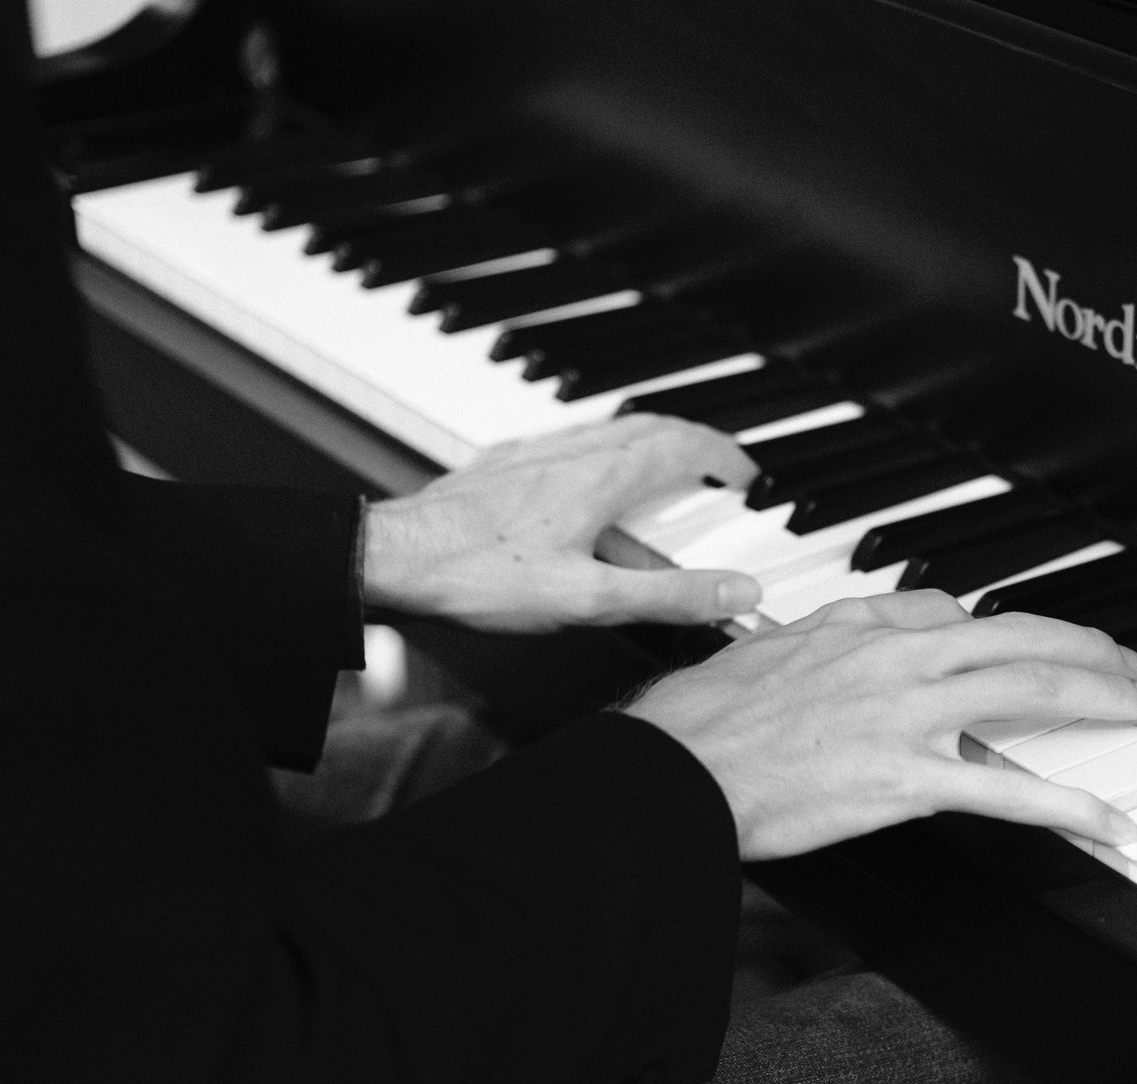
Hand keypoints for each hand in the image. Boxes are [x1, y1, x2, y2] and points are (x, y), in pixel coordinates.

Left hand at [362, 414, 761, 631]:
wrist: (390, 560)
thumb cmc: (478, 578)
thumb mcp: (589, 601)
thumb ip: (669, 596)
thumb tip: (737, 593)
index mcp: (603, 476)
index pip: (684, 445)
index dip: (725, 458)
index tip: (746, 476)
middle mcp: (571, 452)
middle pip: (649, 429)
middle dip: (693, 444)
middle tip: (715, 471)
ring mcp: (532, 455)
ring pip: (606, 433)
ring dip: (646, 447)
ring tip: (662, 480)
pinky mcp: (501, 468)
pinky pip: (566, 448)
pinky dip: (600, 459)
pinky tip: (587, 492)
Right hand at [627, 591, 1136, 859]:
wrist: (673, 770)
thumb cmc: (706, 719)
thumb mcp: (773, 647)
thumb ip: (836, 631)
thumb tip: (879, 622)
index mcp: (866, 629)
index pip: (968, 617)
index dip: (1025, 632)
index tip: (1054, 646)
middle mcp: (901, 660)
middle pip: (1023, 641)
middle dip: (1092, 653)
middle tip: (1136, 669)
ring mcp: (911, 718)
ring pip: (1032, 695)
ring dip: (1104, 700)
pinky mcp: (909, 781)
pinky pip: (1012, 793)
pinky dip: (1076, 810)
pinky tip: (1115, 828)